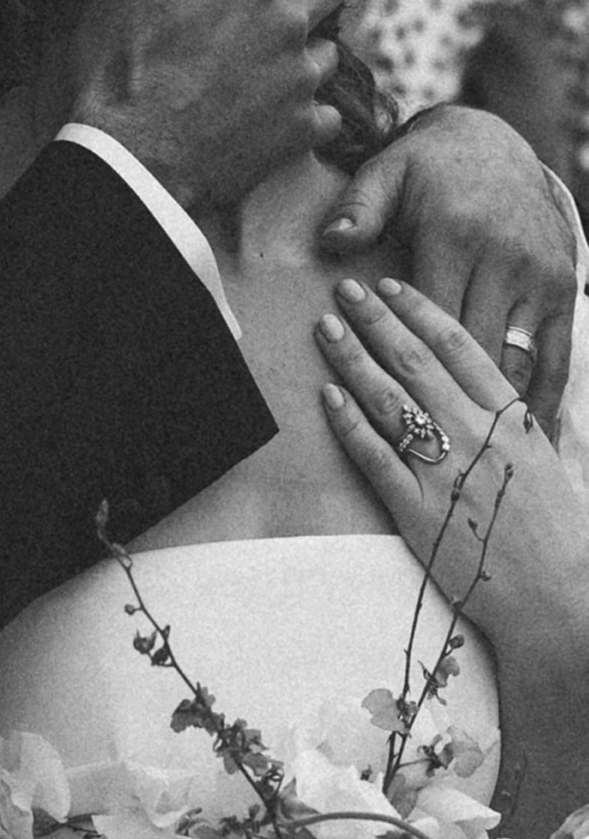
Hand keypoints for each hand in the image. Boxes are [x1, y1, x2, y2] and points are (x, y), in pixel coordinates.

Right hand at [68, 0, 346, 209]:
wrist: (129, 162)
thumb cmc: (121, 63)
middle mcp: (290, 23)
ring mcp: (301, 81)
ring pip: (332, 47)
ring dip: (308, 45)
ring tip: (264, 56)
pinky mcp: (300, 132)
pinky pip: (328, 111)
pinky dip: (307, 108)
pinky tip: (270, 110)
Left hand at [317, 278, 588, 836]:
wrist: (559, 600)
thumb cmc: (557, 531)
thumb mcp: (544, 459)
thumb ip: (511, 419)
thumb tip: (488, 383)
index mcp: (511, 417)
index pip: (458, 346)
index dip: (418, 310)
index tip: (391, 286)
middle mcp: (476, 434)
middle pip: (414, 362)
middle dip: (375, 320)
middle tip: (345, 291)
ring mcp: (445, 470)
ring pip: (389, 399)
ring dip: (352, 358)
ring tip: (326, 328)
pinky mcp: (417, 510)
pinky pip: (374, 456)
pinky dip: (348, 422)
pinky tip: (328, 394)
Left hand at [319, 104, 577, 433]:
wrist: (496, 144)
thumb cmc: (429, 167)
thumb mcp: (387, 172)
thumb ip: (358, 208)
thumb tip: (332, 243)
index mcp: (458, 237)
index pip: (428, 316)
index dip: (403, 359)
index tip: (382, 398)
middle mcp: (505, 261)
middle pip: (470, 349)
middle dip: (443, 399)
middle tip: (422, 447)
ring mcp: (540, 280)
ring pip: (513, 361)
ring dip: (491, 414)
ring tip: (469, 466)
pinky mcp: (562, 292)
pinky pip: (555, 359)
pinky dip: (540, 403)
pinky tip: (526, 445)